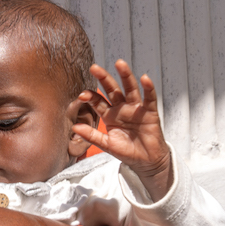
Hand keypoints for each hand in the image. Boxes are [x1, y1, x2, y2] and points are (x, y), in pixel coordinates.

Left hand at [73, 60, 174, 199]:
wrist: (146, 161)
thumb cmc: (126, 151)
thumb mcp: (107, 144)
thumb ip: (92, 136)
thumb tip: (74, 127)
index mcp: (109, 115)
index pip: (98, 101)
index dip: (90, 97)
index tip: (82, 94)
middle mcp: (121, 107)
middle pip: (112, 89)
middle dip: (104, 78)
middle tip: (94, 68)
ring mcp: (135, 108)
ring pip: (130, 88)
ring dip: (125, 76)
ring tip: (119, 63)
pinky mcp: (150, 112)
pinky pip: (149, 98)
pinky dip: (148, 88)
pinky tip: (144, 78)